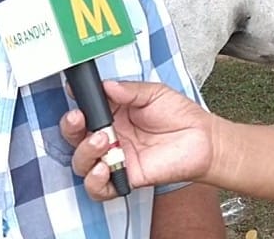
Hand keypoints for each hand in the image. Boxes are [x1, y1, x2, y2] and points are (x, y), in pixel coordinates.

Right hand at [60, 80, 214, 201]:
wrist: (203, 138)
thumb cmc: (179, 115)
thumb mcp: (154, 93)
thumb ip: (129, 90)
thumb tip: (106, 85)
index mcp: (112, 115)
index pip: (84, 113)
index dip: (75, 107)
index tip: (74, 97)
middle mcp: (109, 137)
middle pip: (75, 138)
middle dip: (70, 129)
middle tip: (78, 119)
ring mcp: (116, 159)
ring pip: (82, 163)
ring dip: (84, 152)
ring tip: (102, 141)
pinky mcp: (126, 177)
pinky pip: (100, 188)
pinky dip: (95, 180)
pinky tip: (105, 168)